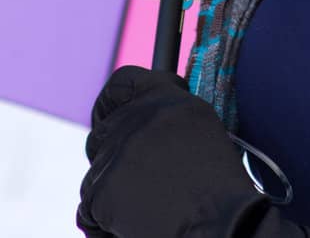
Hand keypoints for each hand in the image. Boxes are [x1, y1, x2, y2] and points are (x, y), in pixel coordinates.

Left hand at [76, 65, 268, 237]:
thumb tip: (142, 126)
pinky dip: (104, 222)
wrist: (219, 226)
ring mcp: (115, 154)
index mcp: (165, 99)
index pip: (120, 85)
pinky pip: (89, 207)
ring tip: (149, 210)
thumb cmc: (220, 190)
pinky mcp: (101, 189)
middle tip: (136, 184)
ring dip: (113, 194)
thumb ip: (166, 119)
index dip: (110, 104)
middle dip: (113, 159)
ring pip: (97, 174)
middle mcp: (136, 119)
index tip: (110, 119)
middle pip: (102, 135)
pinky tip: (134, 228)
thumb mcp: (201, 132)